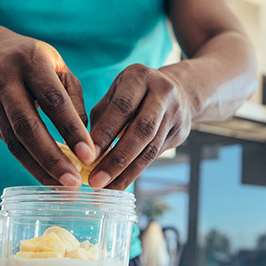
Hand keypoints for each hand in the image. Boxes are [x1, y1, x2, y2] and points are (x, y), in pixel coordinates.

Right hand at [0, 32, 94, 186]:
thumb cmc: (32, 61)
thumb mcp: (57, 67)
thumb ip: (72, 100)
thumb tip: (86, 140)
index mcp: (31, 62)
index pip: (53, 100)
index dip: (71, 129)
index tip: (89, 155)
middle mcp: (6, 81)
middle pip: (28, 126)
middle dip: (52, 158)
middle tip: (74, 183)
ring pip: (14, 141)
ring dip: (39, 168)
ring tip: (63, 188)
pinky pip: (8, 144)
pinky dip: (29, 163)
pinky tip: (47, 177)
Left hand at [87, 64, 192, 188]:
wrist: (177, 91)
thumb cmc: (133, 95)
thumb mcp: (114, 94)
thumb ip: (101, 119)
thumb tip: (83, 151)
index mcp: (140, 77)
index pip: (122, 107)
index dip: (105, 133)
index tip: (86, 157)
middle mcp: (163, 92)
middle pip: (141, 130)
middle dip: (117, 158)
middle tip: (95, 180)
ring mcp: (176, 113)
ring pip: (151, 148)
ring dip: (126, 171)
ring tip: (105, 188)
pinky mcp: (182, 131)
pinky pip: (156, 155)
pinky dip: (135, 171)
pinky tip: (119, 182)